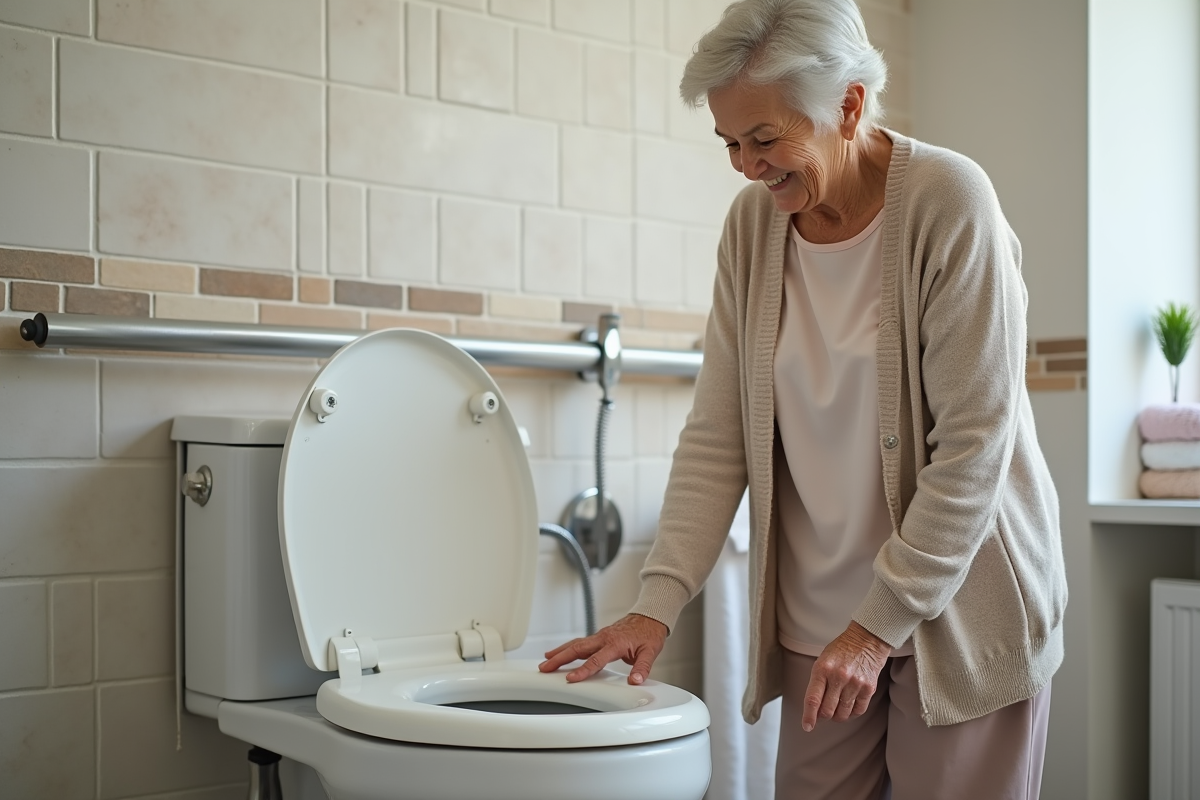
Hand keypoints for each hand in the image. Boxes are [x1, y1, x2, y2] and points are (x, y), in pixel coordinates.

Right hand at [539, 614, 667, 684]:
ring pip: (576, 644)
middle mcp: (604, 638)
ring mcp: (600, 636)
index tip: (571, 678)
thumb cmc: (649, 633)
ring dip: (560, 652)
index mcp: (615, 643)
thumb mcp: (650, 652)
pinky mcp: (599, 637)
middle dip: (560, 658)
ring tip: (545, 661)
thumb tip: (636, 680)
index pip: (596, 660)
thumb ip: (642, 667)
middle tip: (545, 667)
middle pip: (577, 648)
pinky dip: (567, 648)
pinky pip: (580, 642)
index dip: (583, 670)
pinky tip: (560, 653)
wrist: (650, 617)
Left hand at [802, 621, 890, 731]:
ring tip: (837, 707)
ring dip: (837, 716)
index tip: (807, 726)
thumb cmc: (841, 650)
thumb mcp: (822, 660)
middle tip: (824, 711)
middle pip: (827, 710)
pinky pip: (858, 711)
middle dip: (823, 715)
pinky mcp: (869, 688)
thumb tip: (814, 708)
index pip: (813, 699)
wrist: (866, 640)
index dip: (808, 716)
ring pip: (842, 713)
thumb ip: (817, 682)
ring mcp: (855, 683)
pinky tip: (849, 706)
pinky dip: (851, 713)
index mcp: (822, 669)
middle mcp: (838, 677)